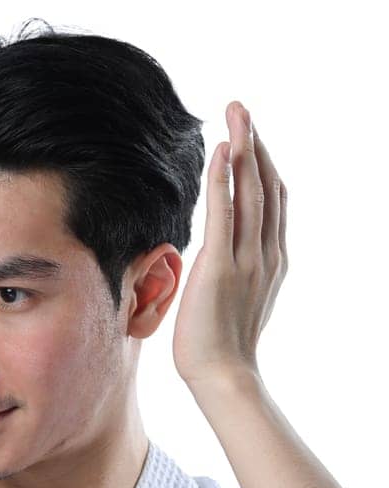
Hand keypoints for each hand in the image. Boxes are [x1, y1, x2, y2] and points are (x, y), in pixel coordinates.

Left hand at [172, 101, 286, 387]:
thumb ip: (232, 271)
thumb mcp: (233, 298)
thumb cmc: (218, 345)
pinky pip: (226, 214)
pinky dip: (226, 180)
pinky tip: (224, 151)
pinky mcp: (221, 267)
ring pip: (251, 192)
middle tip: (242, 109)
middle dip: (255, 143)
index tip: (251, 136)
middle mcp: (266, 253)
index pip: (271, 200)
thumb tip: (219, 258)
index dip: (262, 164)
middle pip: (266, 186)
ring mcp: (248, 259)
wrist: (223, 375)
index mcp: (271, 259)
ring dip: (244, 149)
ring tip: (236, 114)